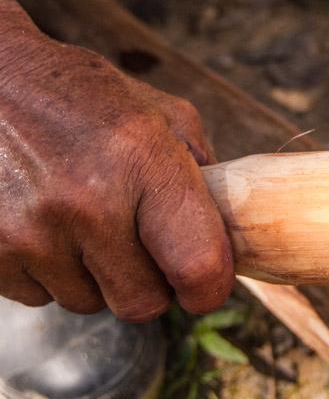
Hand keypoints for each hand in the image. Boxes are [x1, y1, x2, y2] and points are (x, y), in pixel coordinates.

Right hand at [0, 0, 232, 320]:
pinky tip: (42, 222)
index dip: (208, 288)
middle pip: (143, 303)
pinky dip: (47, 272)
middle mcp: (88, 201)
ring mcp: (31, 231)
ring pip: (88, 303)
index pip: (198, 265)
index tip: (204, 286)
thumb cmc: (78, 94)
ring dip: (94, 276)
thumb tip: (227, 230)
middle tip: (138, 243)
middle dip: (148, 283)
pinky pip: (38, 297)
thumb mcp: (158, 111)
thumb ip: (201, 169)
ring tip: (81, 219)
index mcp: (143, 159)